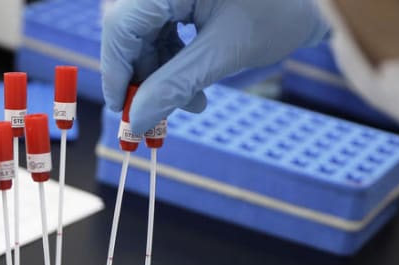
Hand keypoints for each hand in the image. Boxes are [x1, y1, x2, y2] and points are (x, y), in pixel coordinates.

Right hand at [102, 0, 327, 132]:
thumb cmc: (280, 9)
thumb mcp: (224, 52)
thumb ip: (175, 85)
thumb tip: (135, 120)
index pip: (121, 26)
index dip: (117, 72)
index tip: (123, 112)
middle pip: (129, 30)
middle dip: (143, 76)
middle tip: (158, 116)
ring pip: (143, 32)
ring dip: (160, 72)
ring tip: (194, 102)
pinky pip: (160, 26)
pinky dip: (172, 58)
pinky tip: (194, 82)